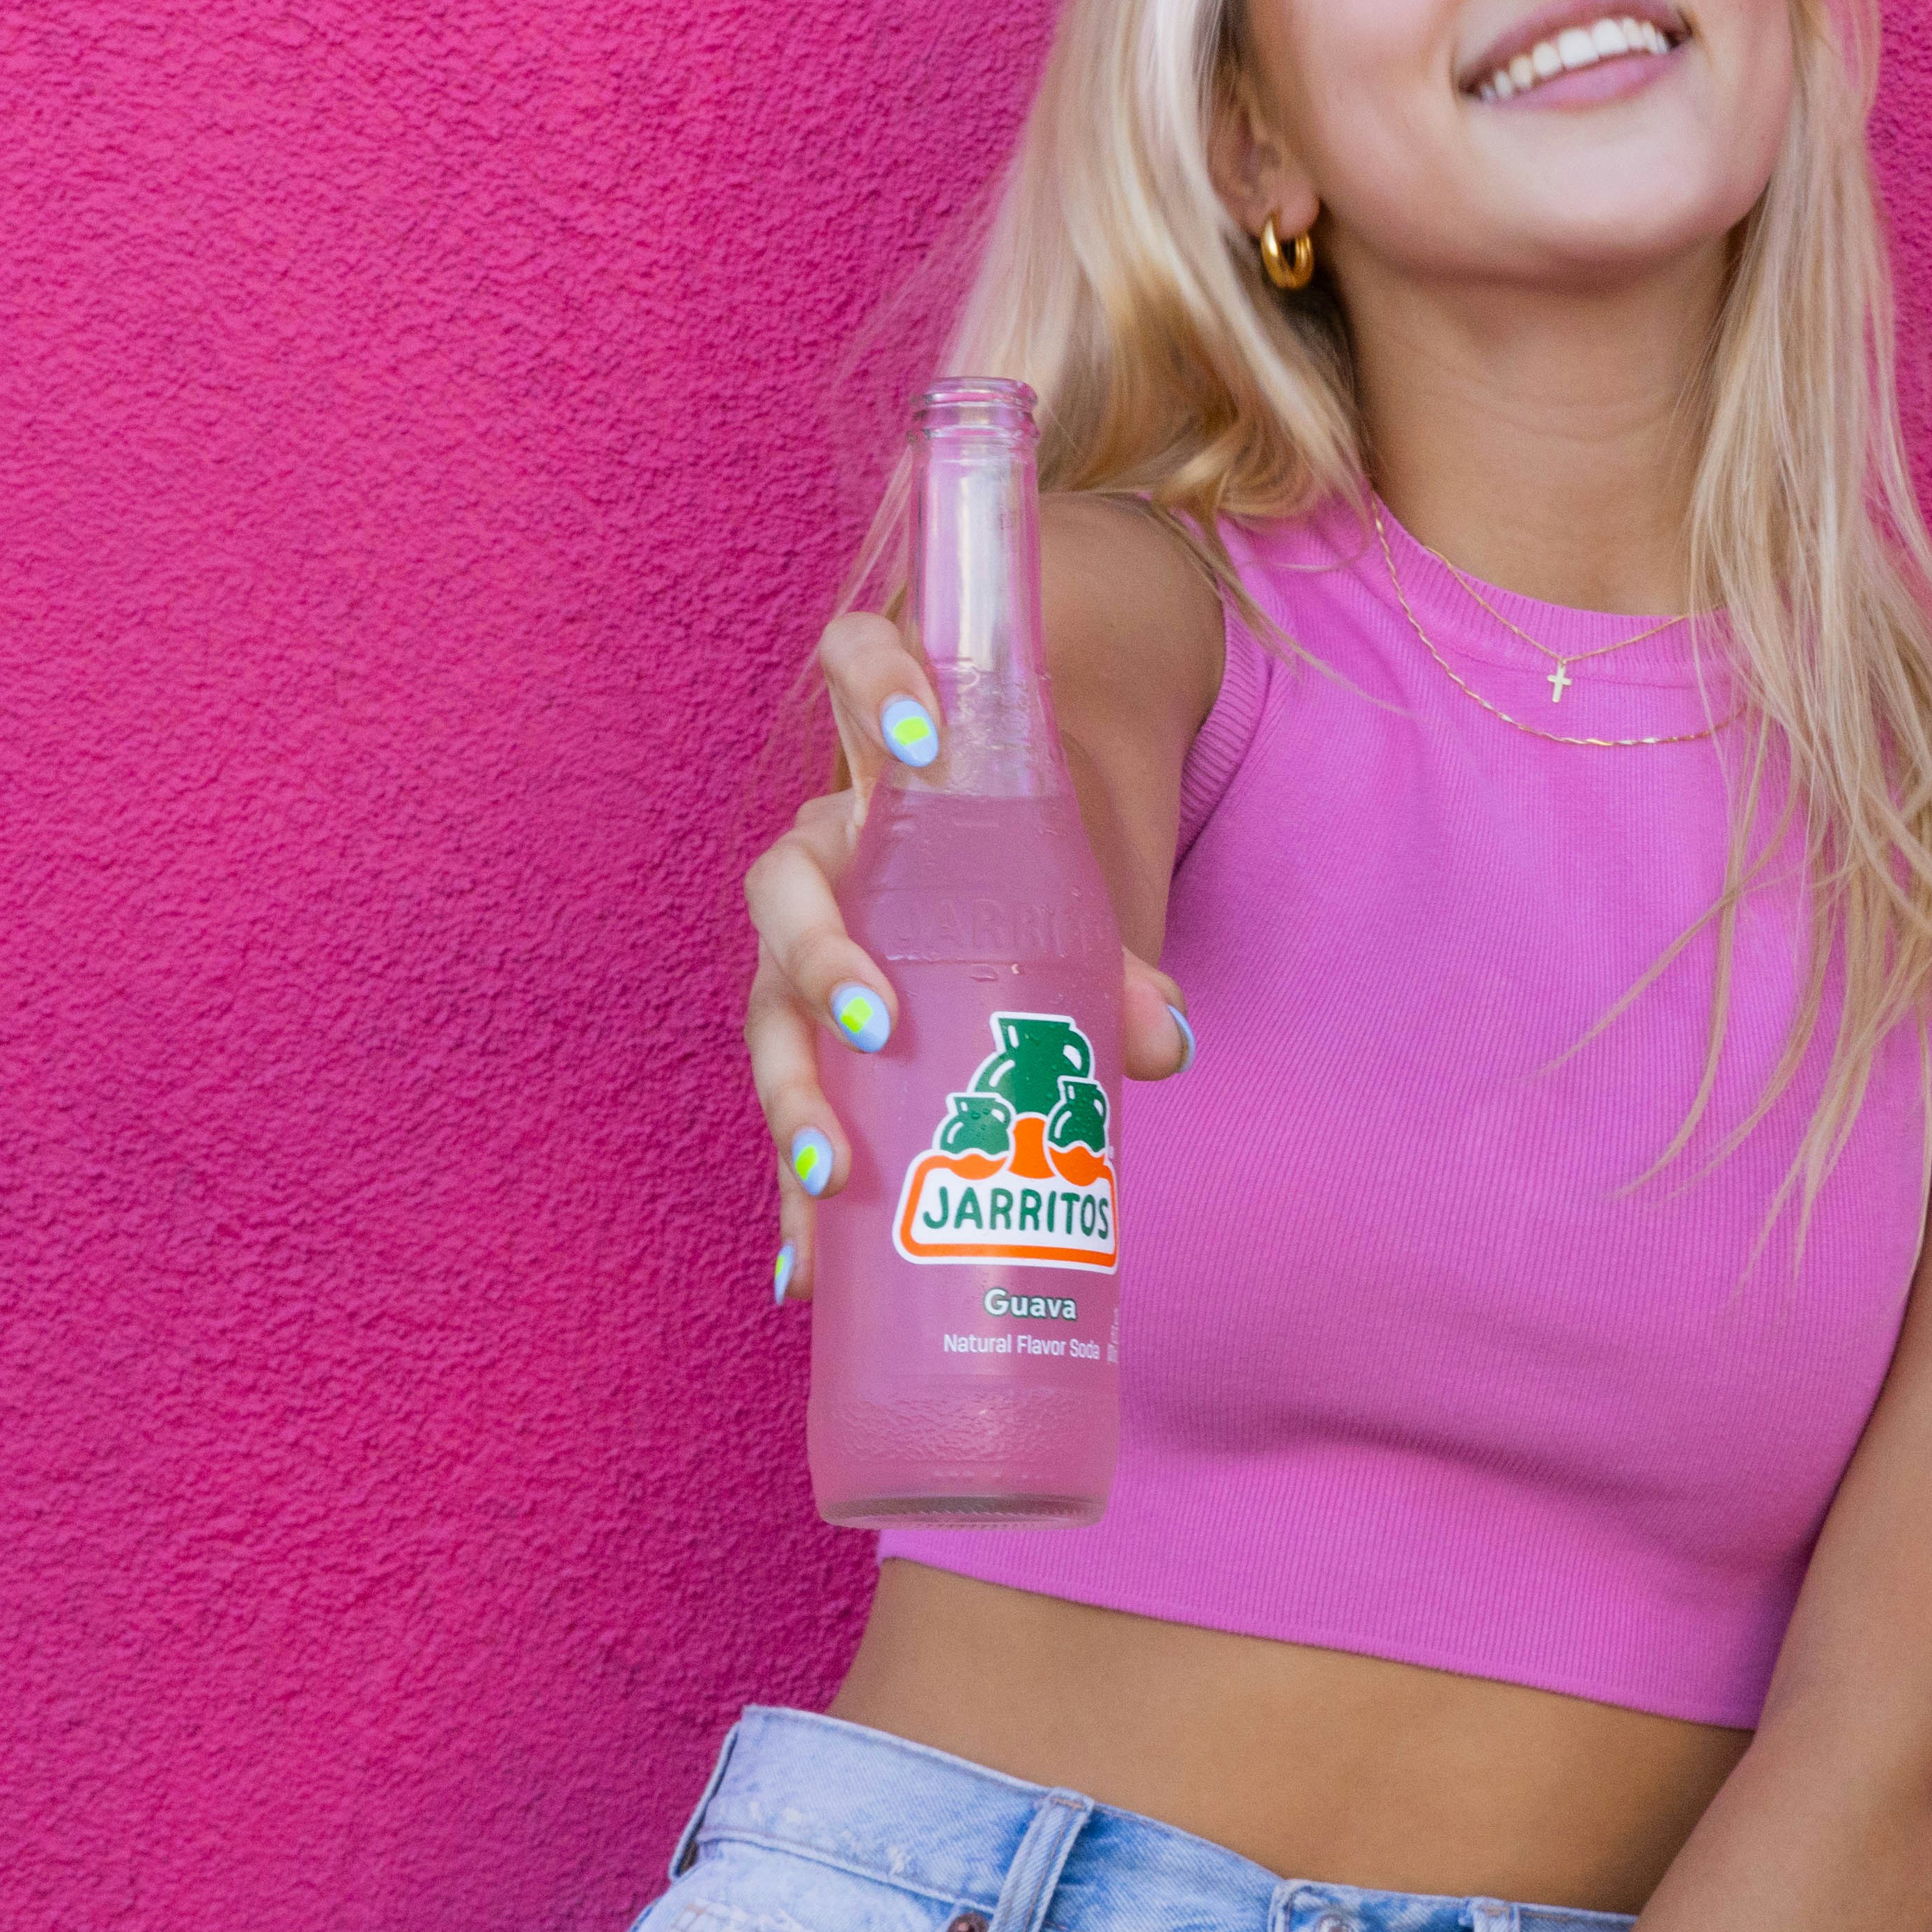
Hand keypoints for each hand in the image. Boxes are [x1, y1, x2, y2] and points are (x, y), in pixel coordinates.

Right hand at [749, 606, 1193, 1302]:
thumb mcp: (1089, 886)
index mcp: (891, 771)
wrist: (1035, 869)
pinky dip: (798, 1190)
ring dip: (792, 1093)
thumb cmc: (1047, 854)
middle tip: (874, 1021)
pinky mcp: (817, 1046)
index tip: (914, 739)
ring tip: (828, 1172)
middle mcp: (829, 855)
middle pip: (786, 891)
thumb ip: (1120, 953)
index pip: (852, 669)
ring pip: (771, 1010)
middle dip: (819, 958)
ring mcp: (808, 953)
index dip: (871, 683)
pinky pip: (795, 1108)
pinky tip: (809, 1262)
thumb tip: (1161, 1043)